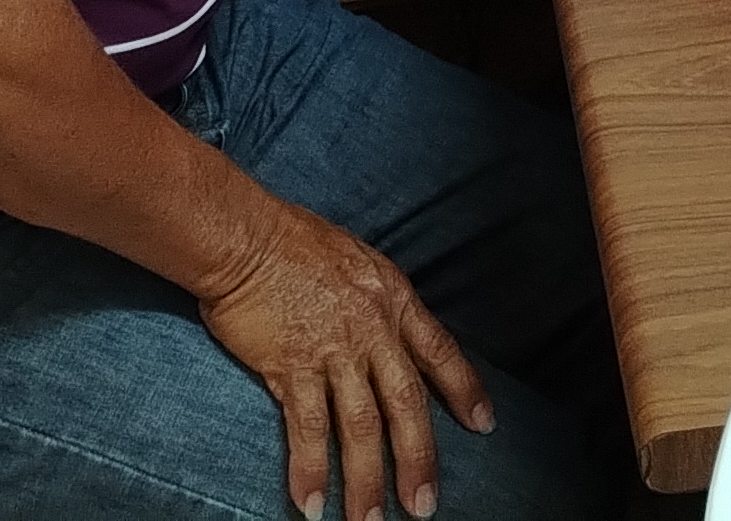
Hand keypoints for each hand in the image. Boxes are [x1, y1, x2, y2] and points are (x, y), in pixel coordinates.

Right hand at [190, 191, 493, 520]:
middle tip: (424, 506)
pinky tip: (311, 503)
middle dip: (418, 458)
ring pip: (360, 426)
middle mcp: (372, 329)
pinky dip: (310, 468)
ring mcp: (334, 350)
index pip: (440, 351)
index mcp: (393, 299)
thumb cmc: (294, 240)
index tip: (484, 425)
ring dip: (366, 480)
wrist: (245, 236)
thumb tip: (383, 332)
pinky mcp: (291, 366)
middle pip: (406, 404)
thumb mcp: (357, 260)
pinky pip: (307, 427)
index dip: (464, 390)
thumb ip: (375, 301)